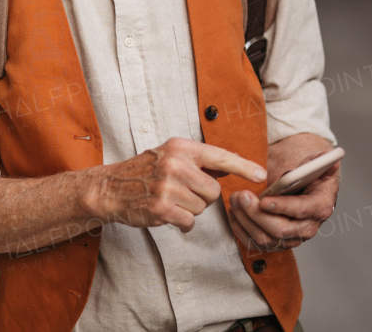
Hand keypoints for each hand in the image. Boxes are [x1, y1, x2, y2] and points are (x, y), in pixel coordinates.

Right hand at [82, 138, 266, 232]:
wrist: (110, 188)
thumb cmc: (143, 172)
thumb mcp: (170, 156)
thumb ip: (199, 161)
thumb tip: (230, 167)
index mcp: (180, 147)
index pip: (219, 156)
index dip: (243, 166)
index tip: (261, 174)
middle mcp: (175, 164)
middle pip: (213, 191)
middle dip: (202, 197)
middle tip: (181, 193)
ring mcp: (168, 186)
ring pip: (202, 207)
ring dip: (189, 210)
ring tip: (170, 200)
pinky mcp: (162, 208)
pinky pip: (189, 221)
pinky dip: (182, 223)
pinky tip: (166, 214)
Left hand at [227, 133, 339, 252]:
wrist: (301, 186)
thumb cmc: (308, 174)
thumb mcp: (316, 164)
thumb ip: (322, 161)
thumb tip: (330, 160)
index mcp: (320, 207)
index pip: (301, 210)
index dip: (282, 206)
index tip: (264, 201)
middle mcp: (307, 228)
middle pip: (280, 229)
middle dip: (257, 214)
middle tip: (241, 196)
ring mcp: (291, 238)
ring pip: (266, 239)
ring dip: (246, 220)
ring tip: (235, 200)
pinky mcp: (276, 242)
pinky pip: (256, 244)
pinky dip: (241, 230)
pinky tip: (234, 213)